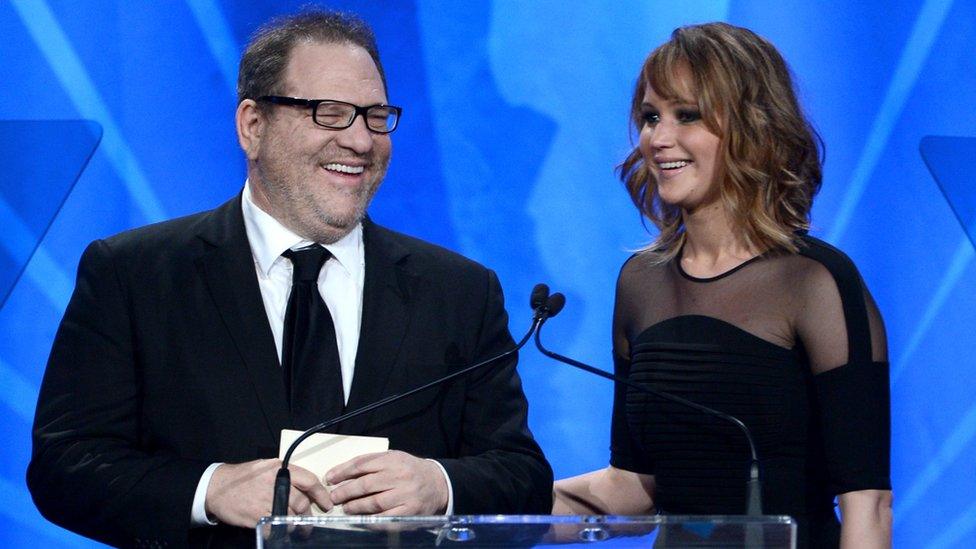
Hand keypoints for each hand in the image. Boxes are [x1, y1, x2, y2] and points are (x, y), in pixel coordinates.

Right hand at [205, 459, 331, 527]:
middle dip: (308, 515)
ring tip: (295, 527)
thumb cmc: (244, 477)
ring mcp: (265, 501)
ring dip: (295, 525)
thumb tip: (306, 487)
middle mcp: (275, 484)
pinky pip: (276, 528)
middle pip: (302, 503)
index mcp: (279, 469)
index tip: (327, 504)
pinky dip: (279, 531)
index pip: (309, 481)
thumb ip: (285, 474)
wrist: (217, 487)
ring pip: (291, 517)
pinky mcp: (256, 517)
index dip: (321, 494)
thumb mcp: (266, 467)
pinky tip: (277, 529)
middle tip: (309, 521)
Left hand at [325, 450, 447, 514]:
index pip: (362, 465)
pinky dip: (371, 520)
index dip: (343, 472)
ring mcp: (406, 495)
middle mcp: (400, 476)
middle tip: (334, 497)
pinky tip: (361, 520)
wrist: (437, 483)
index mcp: (393, 460)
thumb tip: (339, 473)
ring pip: (374, 503)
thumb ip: (369, 462)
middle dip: (346, 491)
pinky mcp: (410, 512)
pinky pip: (386, 518)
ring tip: (346, 508)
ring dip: (356, 507)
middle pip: (366, 485)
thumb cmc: (409, 470)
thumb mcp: (392, 458)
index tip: (329, 479)